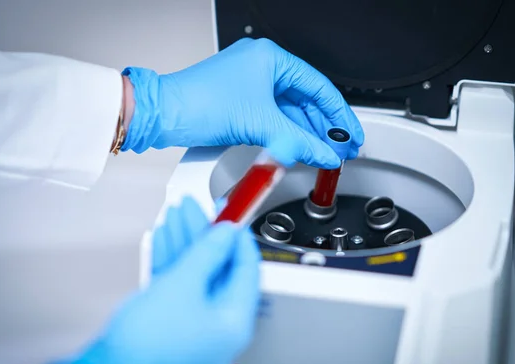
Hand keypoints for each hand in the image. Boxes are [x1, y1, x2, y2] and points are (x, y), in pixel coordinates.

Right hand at [59, 197, 260, 363]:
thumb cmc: (147, 342)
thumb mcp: (183, 285)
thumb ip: (208, 253)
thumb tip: (227, 232)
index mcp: (234, 319)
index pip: (246, 268)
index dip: (238, 236)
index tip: (232, 211)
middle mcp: (219, 323)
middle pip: (218, 267)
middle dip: (203, 233)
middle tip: (195, 206)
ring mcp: (195, 322)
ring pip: (195, 272)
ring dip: (185, 242)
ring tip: (175, 212)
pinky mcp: (172, 321)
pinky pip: (178, 284)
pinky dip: (171, 260)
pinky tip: (163, 236)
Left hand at [121, 38, 363, 168]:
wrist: (163, 115)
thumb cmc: (199, 103)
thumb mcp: (260, 123)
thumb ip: (299, 142)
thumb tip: (325, 154)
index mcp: (271, 59)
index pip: (318, 87)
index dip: (339, 114)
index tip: (351, 134)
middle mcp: (262, 68)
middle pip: (306, 100)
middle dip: (325, 127)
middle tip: (342, 148)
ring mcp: (250, 86)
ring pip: (289, 112)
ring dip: (307, 133)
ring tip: (325, 153)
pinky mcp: (240, 104)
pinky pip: (273, 119)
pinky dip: (287, 135)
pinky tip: (300, 149)